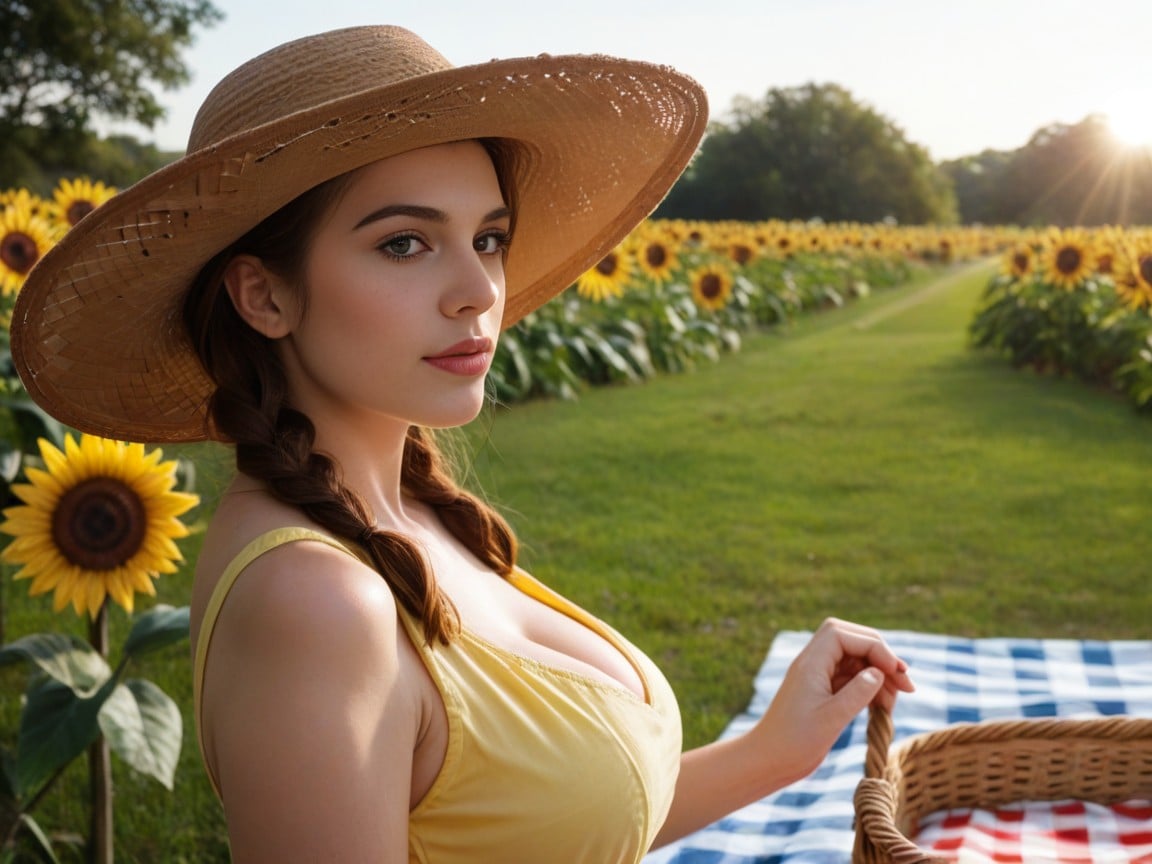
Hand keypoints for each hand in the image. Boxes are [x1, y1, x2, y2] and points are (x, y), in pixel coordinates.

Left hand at [749, 618, 914, 784]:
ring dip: (879, 675)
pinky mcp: (824, 693)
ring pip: (856, 661)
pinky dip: (870, 688)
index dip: (874, 647)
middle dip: (881, 657)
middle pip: (852, 640)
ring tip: (894, 702)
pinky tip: (882, 706)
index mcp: (810, 663)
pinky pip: (852, 679)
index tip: (895, 673)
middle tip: (906, 683)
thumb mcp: (831, 718)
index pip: (843, 635)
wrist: (768, 761)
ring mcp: (819, 677)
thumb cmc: (794, 742)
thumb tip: (879, 672)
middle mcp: (814, 664)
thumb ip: (857, 692)